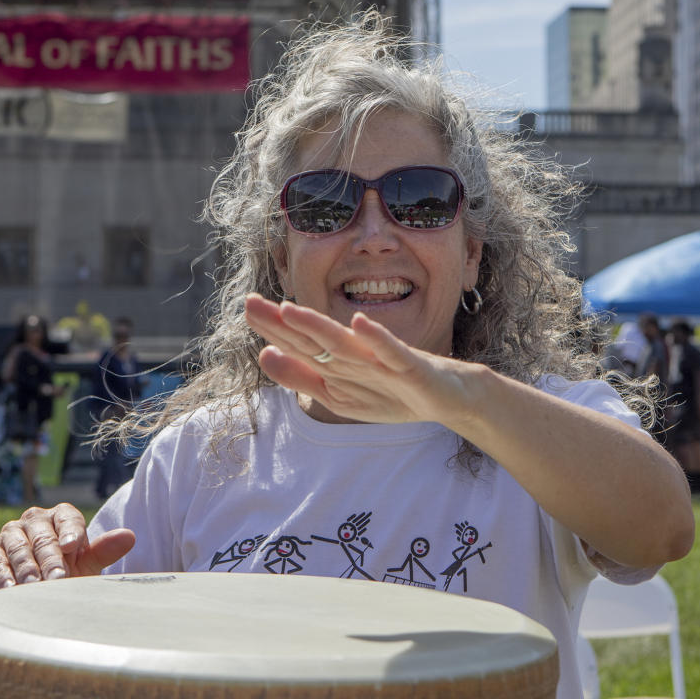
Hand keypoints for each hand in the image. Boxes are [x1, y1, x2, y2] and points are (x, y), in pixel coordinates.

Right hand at [0, 503, 135, 591]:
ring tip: (34, 587)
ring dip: (27, 569)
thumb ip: (105, 550)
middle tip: (57, 579)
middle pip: (44, 536)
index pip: (68, 519)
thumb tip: (130, 536)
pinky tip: (9, 589)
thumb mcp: (88, 564)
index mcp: (63, 516)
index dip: (71, 532)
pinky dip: (2, 574)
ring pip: (19, 548)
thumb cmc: (69, 573)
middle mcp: (36, 519)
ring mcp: (12, 533)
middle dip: (50, 559)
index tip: (72, 548)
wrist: (37, 590)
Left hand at [243, 294, 475, 426]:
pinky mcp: (412, 366)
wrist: (452, 397)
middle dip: (283, 322)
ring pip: (346, 343)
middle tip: (250, 301)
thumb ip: (303, 376)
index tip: (247, 306)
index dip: (273, 327)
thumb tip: (265, 354)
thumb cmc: (394, 391)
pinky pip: (392, 351)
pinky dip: (376, 338)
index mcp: (339, 361)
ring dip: (318, 326)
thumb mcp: (340, 394)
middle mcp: (358, 354)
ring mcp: (384, 359)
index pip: (300, 343)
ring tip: (289, 310)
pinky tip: (358, 323)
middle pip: (315, 338)